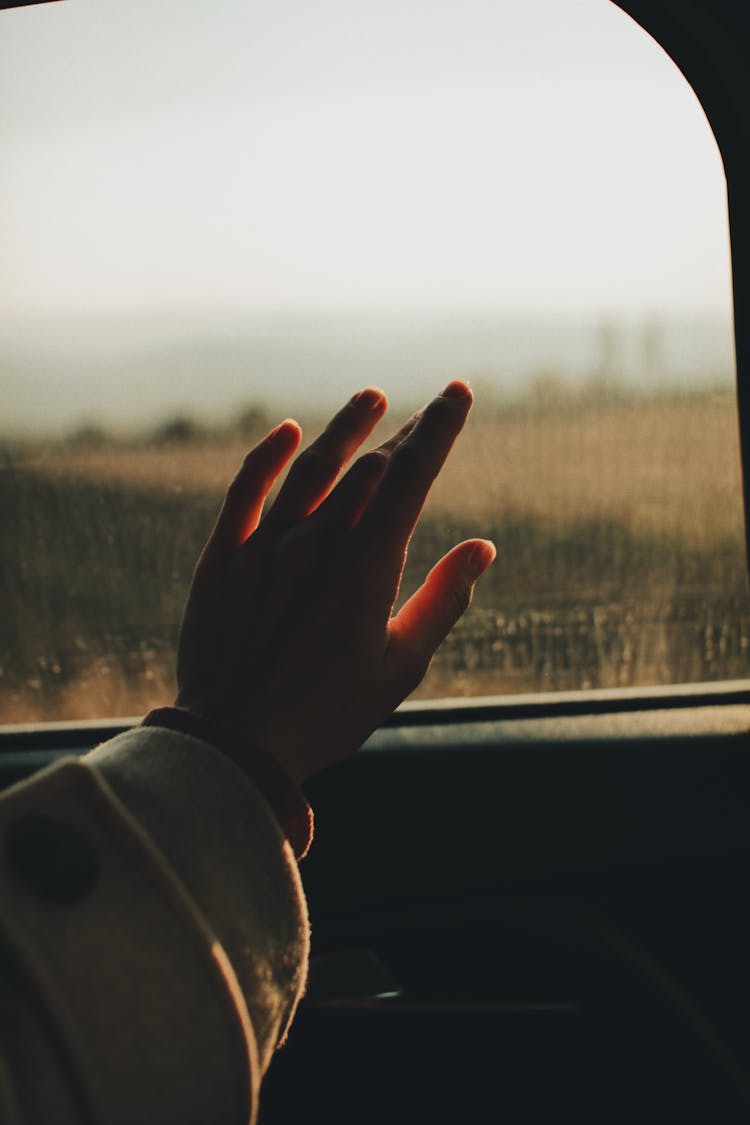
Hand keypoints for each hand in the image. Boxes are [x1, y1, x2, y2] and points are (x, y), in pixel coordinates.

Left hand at [175, 381, 494, 783]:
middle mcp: (317, 543)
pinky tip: (287, 431)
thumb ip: (443, 602)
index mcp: (368, 568)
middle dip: (403, 433)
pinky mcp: (224, 558)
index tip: (458, 393)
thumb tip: (482, 547)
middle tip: (426, 410)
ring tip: (370, 398)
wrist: (236, 742)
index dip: (438, 429)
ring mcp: (266, 546)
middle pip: (368, 469)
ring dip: (344, 429)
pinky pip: (244, 491)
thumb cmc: (327, 713)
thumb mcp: (400, 667)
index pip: (411, 477)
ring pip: (310, 468)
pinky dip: (266, 456)